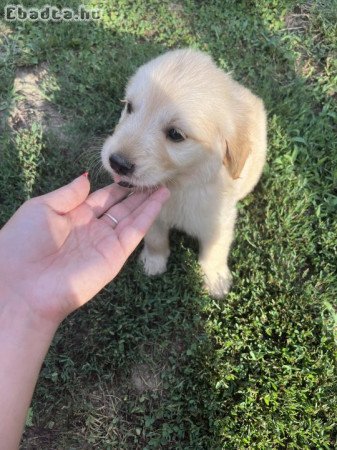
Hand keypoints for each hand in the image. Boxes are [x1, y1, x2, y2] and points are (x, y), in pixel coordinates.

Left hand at [0, 174, 169, 327]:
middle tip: (152, 177)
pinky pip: (135, 231)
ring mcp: (105, 243)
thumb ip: (68, 194)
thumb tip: (87, 178)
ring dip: (147, 202)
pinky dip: (149, 214)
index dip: (115, 187)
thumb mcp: (41, 209)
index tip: (130, 174)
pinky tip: (160, 198)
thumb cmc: (23, 244)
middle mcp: (92, 229)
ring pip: (131, 217)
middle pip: (119, 208)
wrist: (22, 286)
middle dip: (135, 194)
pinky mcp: (115, 256)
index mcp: (73, 217)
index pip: (100, 199)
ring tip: (162, 185)